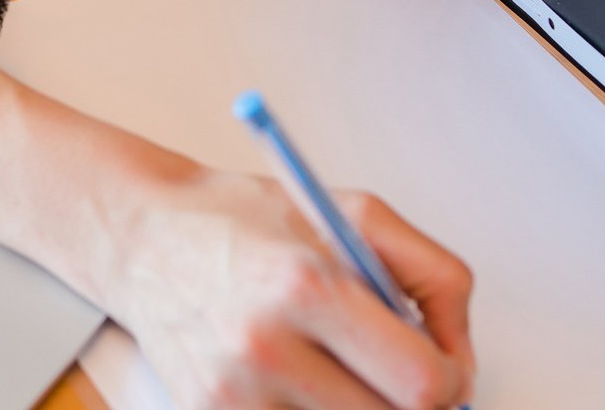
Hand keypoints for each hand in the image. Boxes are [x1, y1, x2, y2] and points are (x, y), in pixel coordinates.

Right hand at [111, 168, 474, 409]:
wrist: (142, 237)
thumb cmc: (249, 221)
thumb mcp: (354, 214)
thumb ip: (433, 277)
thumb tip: (462, 367)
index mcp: (308, 287)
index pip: (421, 384)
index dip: (449, 383)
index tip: (441, 370)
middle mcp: (266, 348)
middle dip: (405, 403)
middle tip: (388, 371)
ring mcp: (232, 396)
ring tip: (336, 372)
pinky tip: (298, 386)